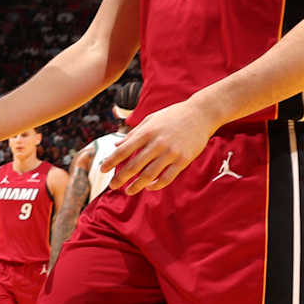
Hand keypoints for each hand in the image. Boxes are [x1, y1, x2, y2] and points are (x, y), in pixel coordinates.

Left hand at [103, 98, 218, 194]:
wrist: (201, 113)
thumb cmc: (172, 116)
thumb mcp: (150, 120)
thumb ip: (133, 134)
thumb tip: (116, 145)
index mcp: (147, 132)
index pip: (124, 150)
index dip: (111, 161)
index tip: (102, 169)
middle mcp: (157, 143)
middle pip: (134, 166)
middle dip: (120, 178)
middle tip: (112, 185)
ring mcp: (171, 152)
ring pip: (149, 175)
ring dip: (137, 185)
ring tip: (128, 191)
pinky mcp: (183, 160)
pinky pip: (167, 177)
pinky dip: (157, 185)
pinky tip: (149, 187)